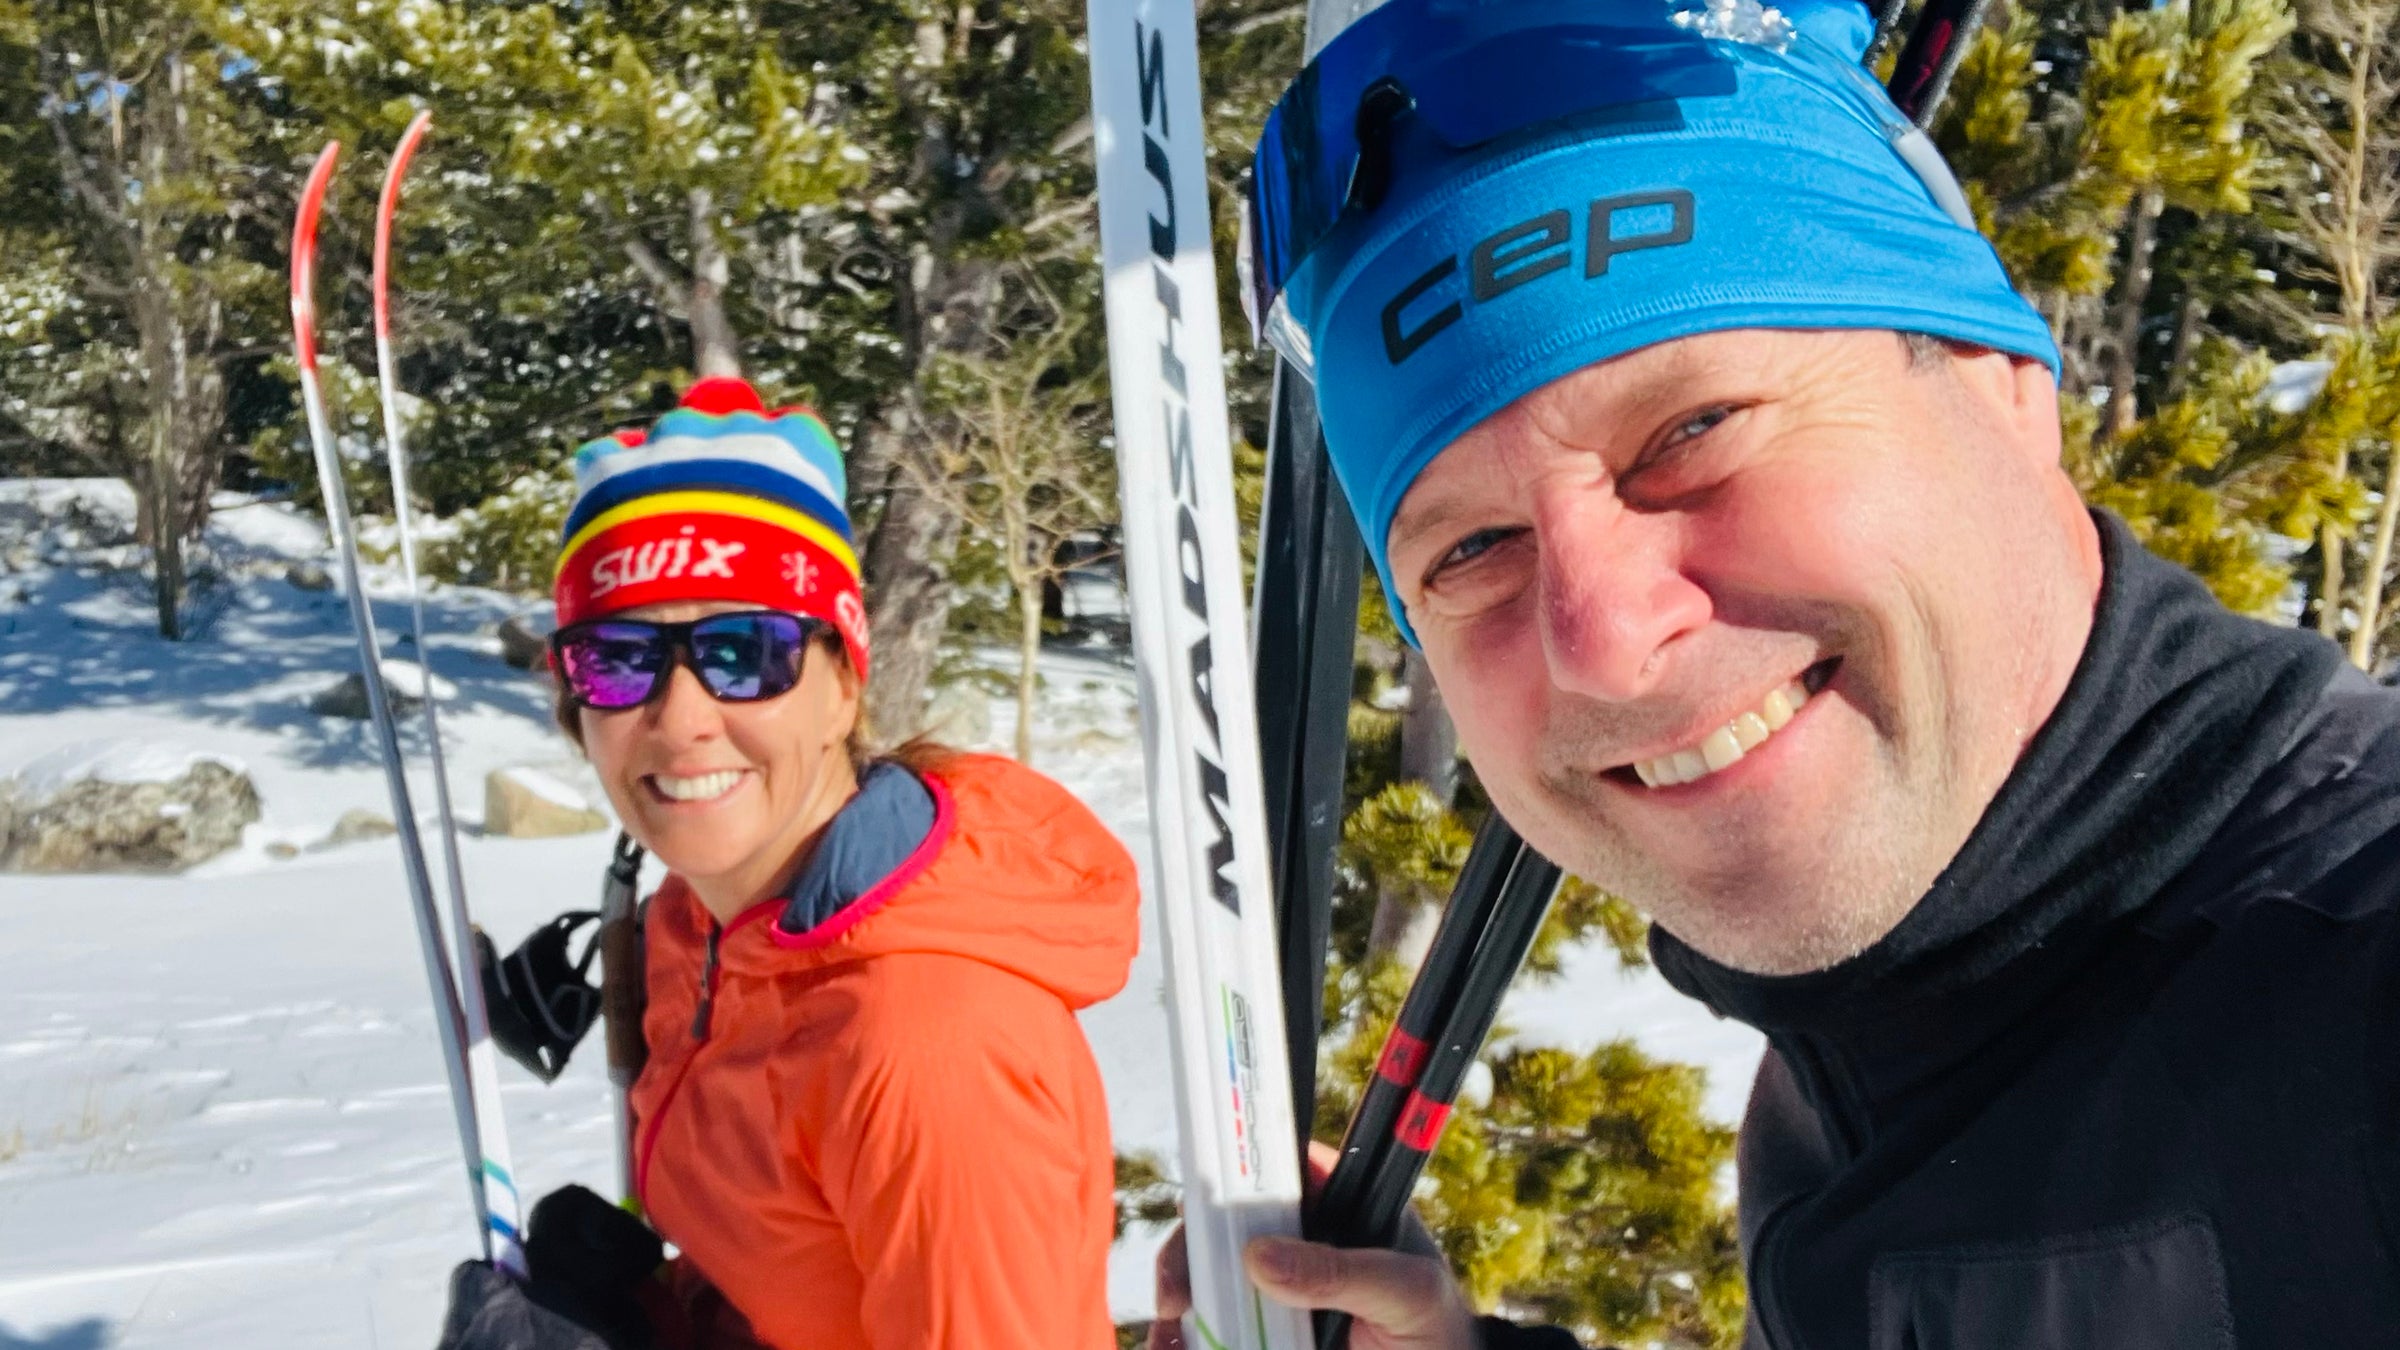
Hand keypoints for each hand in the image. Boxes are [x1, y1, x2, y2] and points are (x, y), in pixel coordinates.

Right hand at [1147, 1144, 1476, 1349]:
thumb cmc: (1437, 1330)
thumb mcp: (1405, 1293)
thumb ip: (1343, 1271)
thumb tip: (1258, 1255)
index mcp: (1337, 1207)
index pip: (1275, 1172)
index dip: (1230, 1178)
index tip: (1196, 1208)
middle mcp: (1300, 1244)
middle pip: (1224, 1229)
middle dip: (1189, 1252)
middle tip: (1175, 1296)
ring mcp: (1278, 1293)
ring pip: (1210, 1281)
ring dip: (1180, 1300)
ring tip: (1168, 1338)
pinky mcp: (1264, 1335)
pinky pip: (1213, 1332)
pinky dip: (1185, 1340)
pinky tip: (1174, 1349)